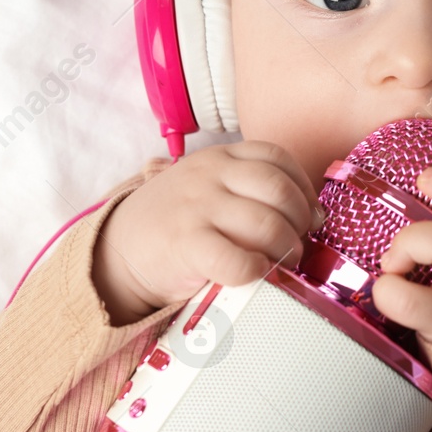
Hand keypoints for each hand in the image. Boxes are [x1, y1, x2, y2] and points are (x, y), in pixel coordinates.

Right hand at [92, 141, 324, 325]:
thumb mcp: (208, 190)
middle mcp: (209, 176)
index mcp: (218, 158)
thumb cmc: (175, 225)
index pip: (276, 157)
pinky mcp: (186, 245)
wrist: (117, 253)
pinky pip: (238, 260)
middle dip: (300, 220)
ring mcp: (197, 208)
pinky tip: (256, 274)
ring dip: (286, 248)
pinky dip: (256, 270)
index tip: (310, 213)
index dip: (303, 187)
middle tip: (298, 242)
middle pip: (279, 190)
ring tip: (283, 261)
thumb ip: (249, 192)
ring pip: (266, 224)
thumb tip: (314, 217)